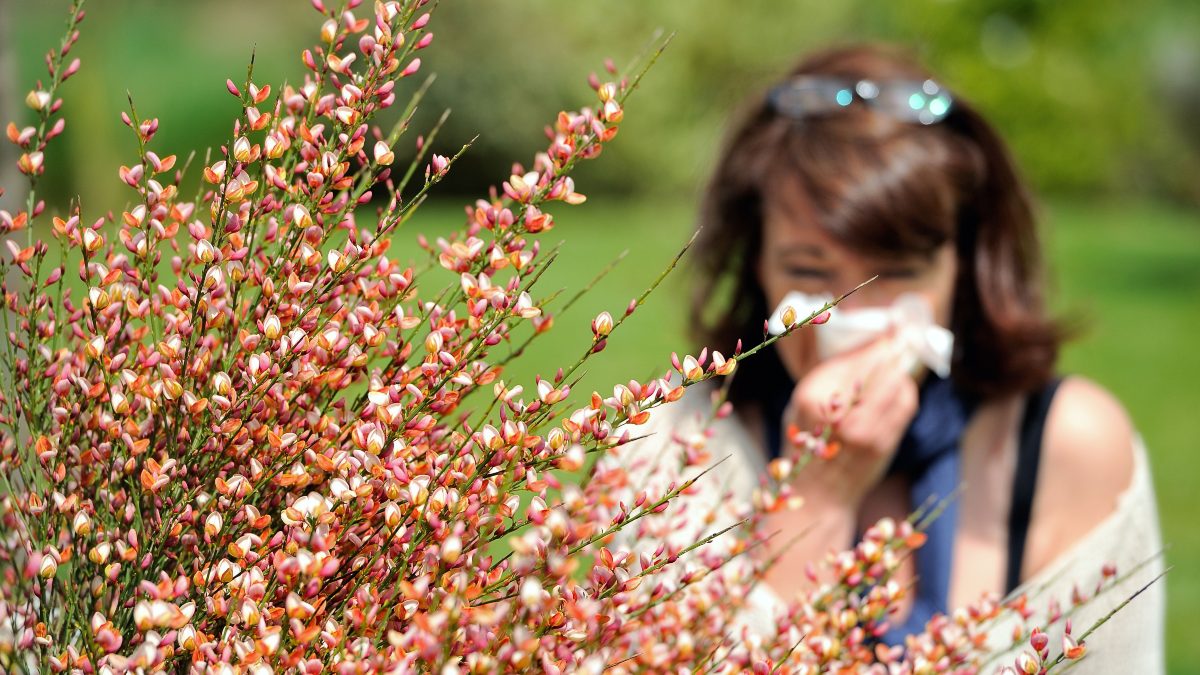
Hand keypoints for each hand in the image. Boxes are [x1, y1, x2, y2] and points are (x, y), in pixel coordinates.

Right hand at [785, 333, 919, 510]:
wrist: (816, 494)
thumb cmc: (807, 443)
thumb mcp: (802, 403)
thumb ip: (830, 376)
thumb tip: (870, 343)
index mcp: (811, 396)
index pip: (854, 357)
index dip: (877, 342)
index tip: (892, 330)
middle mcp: (838, 412)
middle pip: (880, 365)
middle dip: (894, 350)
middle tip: (903, 336)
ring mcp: (864, 430)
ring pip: (897, 382)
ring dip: (900, 371)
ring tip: (897, 367)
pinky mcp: (883, 443)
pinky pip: (906, 404)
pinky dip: (906, 391)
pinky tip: (899, 390)